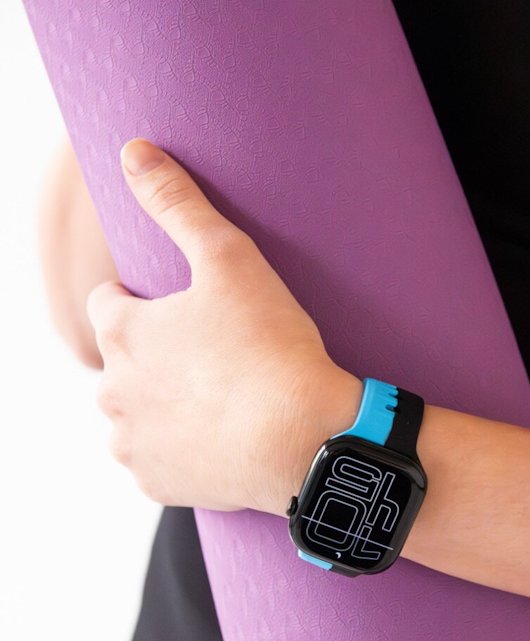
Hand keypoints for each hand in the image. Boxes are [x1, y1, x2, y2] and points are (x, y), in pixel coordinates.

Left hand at [87, 138, 361, 514]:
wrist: (304, 441)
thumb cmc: (271, 349)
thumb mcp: (230, 260)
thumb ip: (178, 203)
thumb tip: (134, 152)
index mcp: (122, 334)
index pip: (108, 304)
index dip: (144, 302)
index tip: (182, 313)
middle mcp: (112, 392)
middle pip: (120, 363)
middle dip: (153, 356)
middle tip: (210, 358)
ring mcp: (132, 443)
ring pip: (133, 414)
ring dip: (159, 405)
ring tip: (215, 400)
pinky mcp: (155, 484)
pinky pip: (155, 461)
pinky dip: (176, 450)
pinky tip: (215, 438)